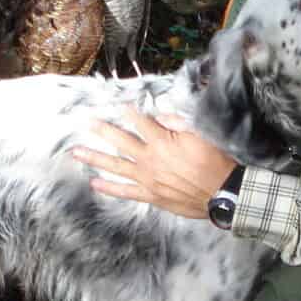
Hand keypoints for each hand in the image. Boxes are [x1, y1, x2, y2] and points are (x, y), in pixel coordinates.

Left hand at [73, 108, 235, 220]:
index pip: (140, 122)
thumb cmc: (214, 161)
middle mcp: (150, 159)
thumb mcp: (200, 134)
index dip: (129, 112)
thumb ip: (177, 123)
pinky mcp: (150, 195)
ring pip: (115, 166)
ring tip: (77, 152)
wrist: (222, 193)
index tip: (118, 105)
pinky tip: (95, 183)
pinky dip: (109, 188)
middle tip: (87, 123)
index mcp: (162, 142)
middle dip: (102, 130)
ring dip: (95, 158)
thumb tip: (160, 115)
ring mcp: (148, 179)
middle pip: (120, 141)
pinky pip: (125, 191)